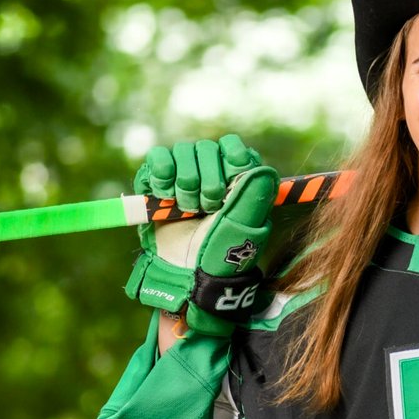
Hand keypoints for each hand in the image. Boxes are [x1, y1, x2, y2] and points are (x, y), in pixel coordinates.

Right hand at [122, 135, 278, 331]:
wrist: (185, 272)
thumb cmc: (220, 252)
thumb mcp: (245, 224)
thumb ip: (256, 192)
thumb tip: (262, 167)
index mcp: (236, 178)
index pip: (233, 147)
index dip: (231, 161)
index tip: (230, 187)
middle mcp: (210, 172)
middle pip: (206, 148)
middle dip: (208, 180)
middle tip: (208, 207)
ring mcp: (183, 174)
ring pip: (183, 150)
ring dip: (186, 182)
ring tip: (188, 209)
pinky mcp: (157, 181)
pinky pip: (159, 158)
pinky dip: (163, 175)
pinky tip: (166, 197)